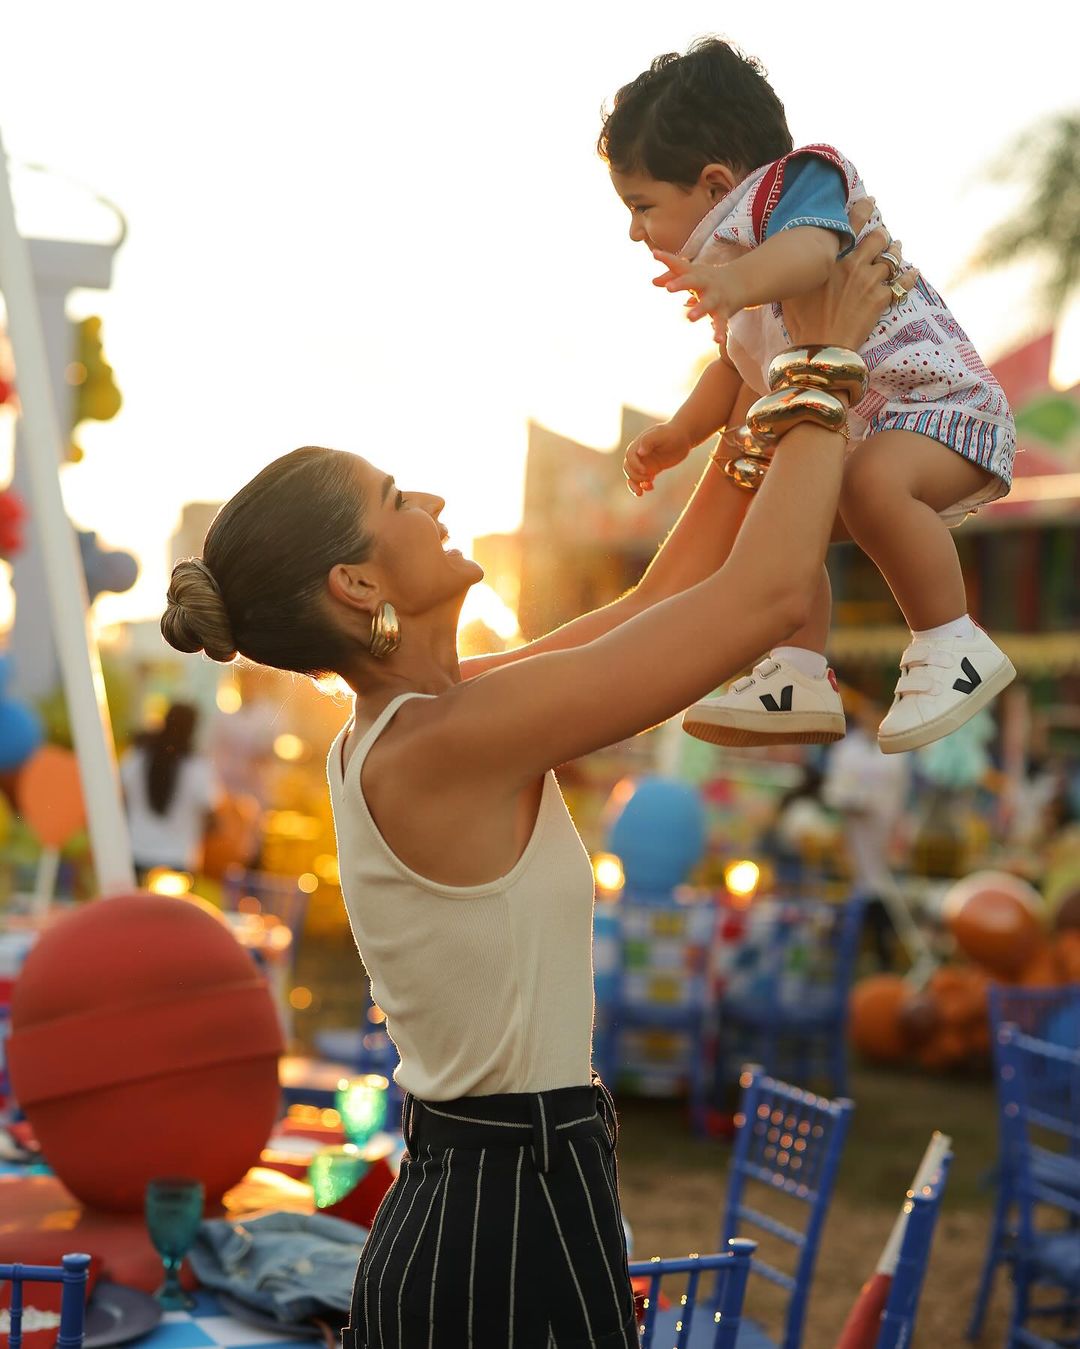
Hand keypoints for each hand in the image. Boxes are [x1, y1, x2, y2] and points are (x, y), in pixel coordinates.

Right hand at [624, 422, 691, 496]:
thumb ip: (649, 441)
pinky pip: (643, 480)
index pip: (629, 457)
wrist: (683, 437)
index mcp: (638, 445)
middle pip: (628, 468)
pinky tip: (651, 487)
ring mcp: (645, 463)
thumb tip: (640, 452)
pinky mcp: (652, 470)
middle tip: (649, 478)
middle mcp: (639, 455)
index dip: (634, 465)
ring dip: (635, 485)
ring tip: (641, 493)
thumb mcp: (661, 434)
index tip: (644, 471)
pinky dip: (644, 486)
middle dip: (634, 477)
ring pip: (633, 477)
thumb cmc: (672, 433)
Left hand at [652, 251, 740, 323]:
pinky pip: (722, 322)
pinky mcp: (724, 311)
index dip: (667, 259)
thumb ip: (672, 277)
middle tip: (668, 288)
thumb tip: (653, 281)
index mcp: (695, 273)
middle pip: (693, 281)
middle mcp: (705, 283)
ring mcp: (716, 297)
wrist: (741, 282)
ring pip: (708, 303)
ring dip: (700, 309)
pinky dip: (719, 331)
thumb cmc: (708, 278)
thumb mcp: (691, 275)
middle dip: (681, 283)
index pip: (679, 265)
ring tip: (690, 317)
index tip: (654, 254)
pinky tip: (717, 341)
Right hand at [782, 199, 918, 349]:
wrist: (821, 348)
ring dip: (896, 252)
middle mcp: (853, 265)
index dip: (862, 211)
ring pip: (892, 257)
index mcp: (831, 260)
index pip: (849, 227)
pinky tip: (914, 273)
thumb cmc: (802, 324)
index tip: (870, 202)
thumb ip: (801, 274)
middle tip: (884, 235)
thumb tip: (793, 266)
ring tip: (898, 249)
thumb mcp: (792, 292)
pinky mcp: (881, 299)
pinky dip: (909, 278)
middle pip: (877, 239)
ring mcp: (869, 281)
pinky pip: (902, 283)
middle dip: (882, 236)